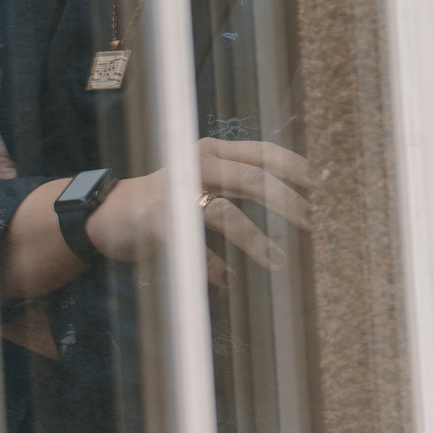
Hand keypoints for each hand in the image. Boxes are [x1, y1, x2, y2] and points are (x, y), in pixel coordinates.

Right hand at [87, 139, 316, 283]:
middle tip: (315, 224)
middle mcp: (196, 166)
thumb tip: (291, 193)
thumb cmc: (167, 199)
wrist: (108, 214)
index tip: (325, 184)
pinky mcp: (159, 224)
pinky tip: (229, 281)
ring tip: (279, 262)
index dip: (296, 167)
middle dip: (288, 203)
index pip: (263, 152)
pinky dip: (215, 267)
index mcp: (212, 151)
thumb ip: (236, 179)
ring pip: (227, 213)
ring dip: (257, 240)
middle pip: (253, 180)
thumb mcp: (201, 178)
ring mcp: (177, 194)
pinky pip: (196, 249)